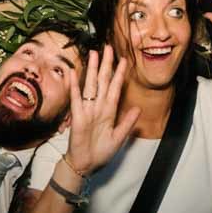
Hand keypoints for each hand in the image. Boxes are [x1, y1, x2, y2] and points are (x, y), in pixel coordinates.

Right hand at [61, 44, 139, 175]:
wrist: (86, 165)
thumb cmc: (101, 152)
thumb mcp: (119, 137)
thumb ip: (127, 123)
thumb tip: (138, 108)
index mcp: (109, 111)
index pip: (115, 88)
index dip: (119, 74)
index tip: (124, 60)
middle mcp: (98, 107)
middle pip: (102, 81)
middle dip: (106, 64)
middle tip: (108, 47)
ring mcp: (87, 110)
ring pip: (90, 85)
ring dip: (91, 69)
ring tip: (93, 53)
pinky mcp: (77, 117)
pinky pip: (76, 99)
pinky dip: (74, 86)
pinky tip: (73, 73)